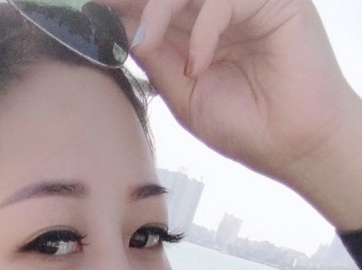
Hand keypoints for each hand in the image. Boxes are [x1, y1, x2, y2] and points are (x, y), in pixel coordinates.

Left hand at [110, 0, 361, 227]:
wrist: (293, 146)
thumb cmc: (243, 126)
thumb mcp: (183, 94)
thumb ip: (155, 60)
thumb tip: (119, 32)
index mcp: (195, 29)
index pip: (151, 6)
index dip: (120, 7)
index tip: (86, 13)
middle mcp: (217, 9)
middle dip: (131, 1)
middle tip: (100, 7)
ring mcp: (245, 2)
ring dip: (160, 9)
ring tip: (146, 43)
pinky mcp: (274, 1)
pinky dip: (204, 29)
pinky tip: (197, 65)